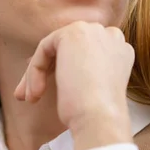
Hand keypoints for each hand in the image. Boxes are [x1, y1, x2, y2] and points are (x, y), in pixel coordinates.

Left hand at [13, 21, 135, 149]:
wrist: (100, 118)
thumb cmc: (95, 115)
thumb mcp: (90, 88)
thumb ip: (79, 70)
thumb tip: (50, 67)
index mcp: (120, 51)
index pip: (82, 54)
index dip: (61, 69)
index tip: (45, 90)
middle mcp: (110, 36)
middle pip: (66, 49)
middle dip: (45, 71)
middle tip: (30, 95)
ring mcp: (93, 31)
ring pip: (53, 49)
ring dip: (36, 73)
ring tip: (30, 98)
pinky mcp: (74, 32)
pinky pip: (44, 48)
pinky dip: (35, 71)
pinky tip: (35, 93)